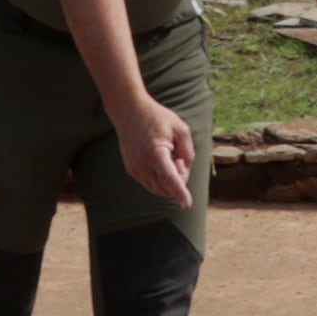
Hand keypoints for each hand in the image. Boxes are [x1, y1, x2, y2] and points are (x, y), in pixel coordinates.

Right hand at [112, 94, 198, 212]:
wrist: (129, 111)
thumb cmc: (157, 117)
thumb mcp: (180, 128)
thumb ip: (188, 151)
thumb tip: (183, 170)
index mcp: (155, 152)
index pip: (169, 178)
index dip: (180, 192)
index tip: (187, 204)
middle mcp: (142, 164)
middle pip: (167, 188)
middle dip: (179, 180)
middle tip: (178, 158)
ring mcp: (135, 169)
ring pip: (159, 189)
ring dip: (169, 180)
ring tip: (169, 157)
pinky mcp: (132, 170)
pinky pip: (151, 184)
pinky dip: (160, 178)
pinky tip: (160, 160)